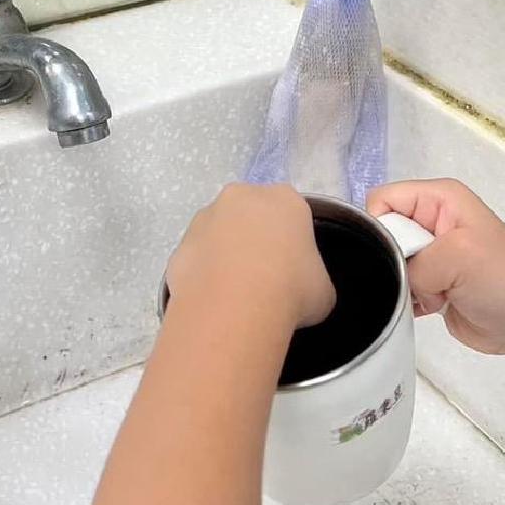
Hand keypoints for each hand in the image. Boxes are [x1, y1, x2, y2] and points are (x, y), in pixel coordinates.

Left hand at [166, 184, 335, 332]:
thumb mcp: (323, 290)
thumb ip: (313, 277)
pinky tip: (214, 300)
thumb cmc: (290, 290)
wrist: (234, 308)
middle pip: (251, 214)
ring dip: (225, 254)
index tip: (292, 267)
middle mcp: (241, 197)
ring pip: (219, 233)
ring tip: (235, 293)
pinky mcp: (180, 244)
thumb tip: (304, 289)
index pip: (291, 213)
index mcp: (285, 199)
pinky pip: (197, 258)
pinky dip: (204, 274)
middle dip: (255, 239)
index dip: (292, 241)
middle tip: (264, 278)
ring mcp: (205, 218)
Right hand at [366, 179, 504, 357]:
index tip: (396, 256)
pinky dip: (406, 300)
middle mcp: (430, 221)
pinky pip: (400, 287)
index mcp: (438, 199)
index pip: (383, 200)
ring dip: (401, 284)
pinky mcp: (432, 284)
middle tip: (416, 281)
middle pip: (384, 234)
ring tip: (427, 297)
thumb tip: (398, 281)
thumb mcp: (457, 255)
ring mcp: (431, 255)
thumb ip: (413, 262)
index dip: (380, 226)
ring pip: (390, 264)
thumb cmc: (503, 279)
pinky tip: (426, 309)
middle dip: (392, 260)